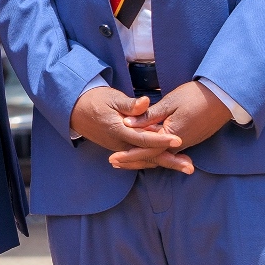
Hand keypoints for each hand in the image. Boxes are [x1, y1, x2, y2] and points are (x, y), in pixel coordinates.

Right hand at [69, 87, 189, 172]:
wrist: (75, 110)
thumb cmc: (95, 100)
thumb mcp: (111, 98)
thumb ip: (129, 104)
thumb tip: (145, 103)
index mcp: (118, 130)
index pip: (143, 138)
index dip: (161, 140)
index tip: (178, 140)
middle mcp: (120, 144)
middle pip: (148, 156)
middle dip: (170, 161)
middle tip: (190, 167)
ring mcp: (120, 148)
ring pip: (145, 159)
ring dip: (166, 163)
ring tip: (185, 166)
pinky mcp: (121, 148)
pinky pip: (139, 157)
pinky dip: (154, 160)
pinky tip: (167, 161)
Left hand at [108, 82, 232, 170]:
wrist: (223, 98)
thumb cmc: (195, 97)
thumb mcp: (169, 103)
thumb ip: (148, 116)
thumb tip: (127, 124)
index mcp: (172, 135)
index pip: (146, 150)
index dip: (129, 155)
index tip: (113, 158)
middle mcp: (180, 144)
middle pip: (152, 157)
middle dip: (133, 160)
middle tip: (113, 162)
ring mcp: (186, 143)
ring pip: (160, 155)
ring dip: (142, 158)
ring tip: (125, 160)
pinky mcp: (190, 139)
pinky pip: (168, 151)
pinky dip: (155, 153)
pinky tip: (146, 152)